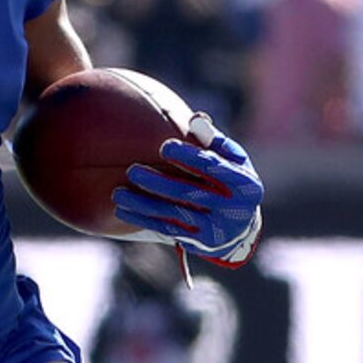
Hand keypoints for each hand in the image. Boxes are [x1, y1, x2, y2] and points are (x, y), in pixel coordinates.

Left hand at [112, 118, 264, 267]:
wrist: (241, 226)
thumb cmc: (231, 180)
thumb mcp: (233, 160)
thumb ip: (214, 140)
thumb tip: (195, 120)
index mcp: (245, 185)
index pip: (213, 168)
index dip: (188, 157)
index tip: (164, 146)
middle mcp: (233, 211)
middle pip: (190, 194)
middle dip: (159, 183)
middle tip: (132, 170)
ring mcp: (216, 230)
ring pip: (174, 214)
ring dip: (143, 204)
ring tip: (118, 193)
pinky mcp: (199, 243)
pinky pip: (168, 229)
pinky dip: (144, 219)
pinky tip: (123, 210)